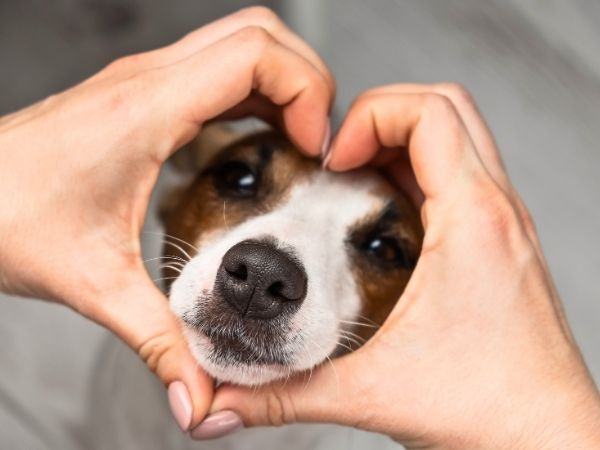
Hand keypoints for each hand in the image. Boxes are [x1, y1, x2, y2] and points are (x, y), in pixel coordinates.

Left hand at [0, 6, 332, 432]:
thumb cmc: (6, 218)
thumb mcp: (94, 283)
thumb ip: (157, 340)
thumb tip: (195, 397)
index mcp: (148, 109)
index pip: (256, 56)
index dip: (306, 94)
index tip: (316, 149)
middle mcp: (150, 81)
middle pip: (260, 34)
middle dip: (306, 81)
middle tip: (315, 143)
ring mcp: (146, 81)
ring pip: (242, 43)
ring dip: (283, 84)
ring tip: (297, 143)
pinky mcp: (143, 95)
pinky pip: (218, 72)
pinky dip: (255, 94)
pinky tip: (258, 142)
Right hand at [210, 84, 599, 447]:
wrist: (544, 438)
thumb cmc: (487, 410)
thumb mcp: (372, 393)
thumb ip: (285, 394)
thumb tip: (222, 403)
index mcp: (473, 222)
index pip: (429, 113)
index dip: (369, 117)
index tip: (333, 163)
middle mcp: (497, 211)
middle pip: (447, 106)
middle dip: (383, 116)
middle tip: (341, 160)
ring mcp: (504, 223)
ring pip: (459, 136)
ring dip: (401, 142)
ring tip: (356, 180)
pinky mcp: (502, 241)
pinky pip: (463, 174)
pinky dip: (420, 171)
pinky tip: (385, 214)